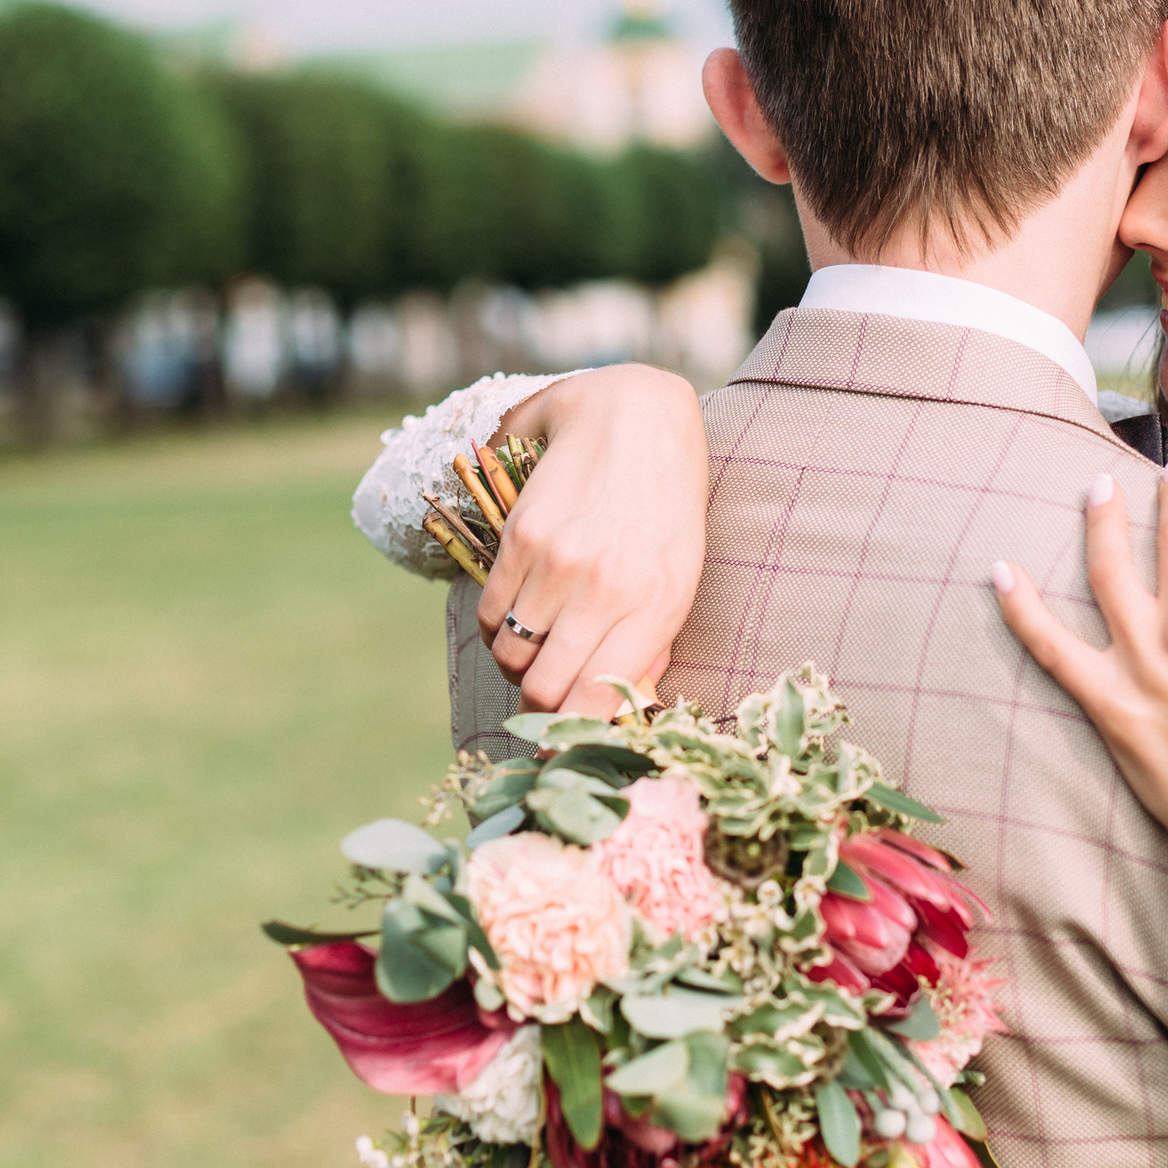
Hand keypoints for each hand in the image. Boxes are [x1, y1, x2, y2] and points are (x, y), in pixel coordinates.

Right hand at [476, 365, 705, 717]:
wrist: (635, 416)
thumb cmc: (668, 509)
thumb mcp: (679, 581)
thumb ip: (649, 648)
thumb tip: (615, 713)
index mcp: (657, 605)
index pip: (598, 702)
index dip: (572, 737)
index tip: (559, 750)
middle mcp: (606, 588)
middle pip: (543, 690)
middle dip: (541, 706)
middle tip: (547, 695)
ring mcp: (559, 561)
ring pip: (509, 656)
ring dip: (516, 664)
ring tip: (537, 643)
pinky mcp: (521, 536)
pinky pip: (488, 613)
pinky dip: (496, 627)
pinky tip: (519, 609)